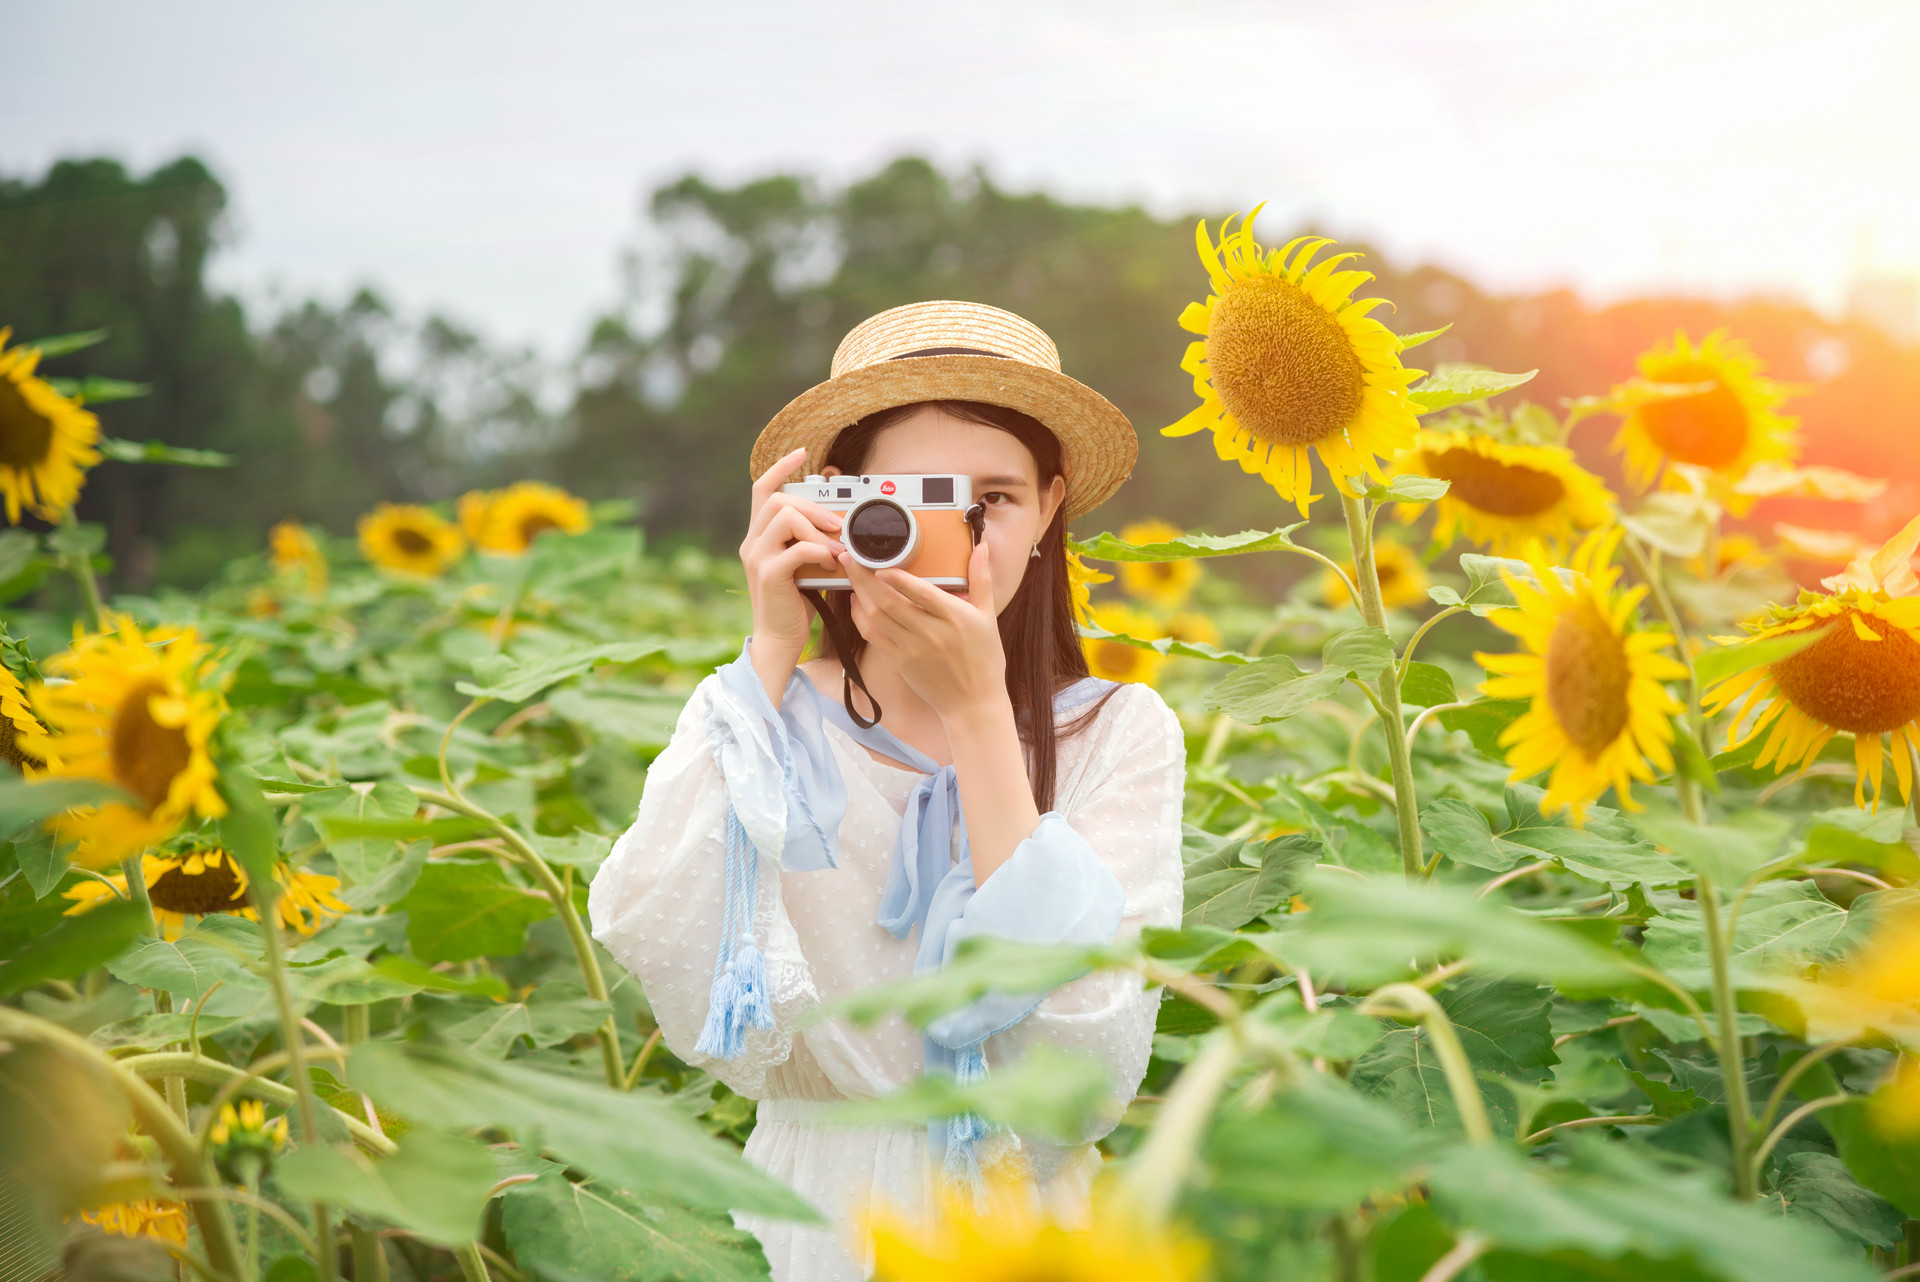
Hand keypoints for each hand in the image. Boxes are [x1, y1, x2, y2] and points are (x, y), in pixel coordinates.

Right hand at [739, 447, 842, 702]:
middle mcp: (752, 542)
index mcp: (759, 536)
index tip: (802, 453)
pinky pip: (794, 549)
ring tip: (835, 544)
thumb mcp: (806, 563)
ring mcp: (757, 558)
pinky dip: (817, 551)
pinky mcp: (768, 575)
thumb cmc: (797, 601)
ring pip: (783, 518)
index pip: (761, 490)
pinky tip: (830, 562)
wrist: (781, 639)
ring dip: (815, 526)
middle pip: (776, 500)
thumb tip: (840, 521)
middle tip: (837, 521)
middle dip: (811, 504)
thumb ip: (814, 540)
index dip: (780, 468)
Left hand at [841, 533, 1006, 723]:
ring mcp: (912, 649)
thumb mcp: (988, 617)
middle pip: (890, 601)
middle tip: (849, 557)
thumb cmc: (984, 659)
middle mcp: (931, 632)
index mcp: (954, 617)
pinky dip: (860, 618)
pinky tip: (856, 603)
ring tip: (850, 574)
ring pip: (877, 617)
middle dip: (865, 577)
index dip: (897, 577)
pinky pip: (873, 637)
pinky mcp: (900, 662)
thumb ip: (982, 579)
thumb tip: (982, 546)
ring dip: (859, 594)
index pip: (920, 592)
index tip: (879, 560)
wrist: (973, 703)